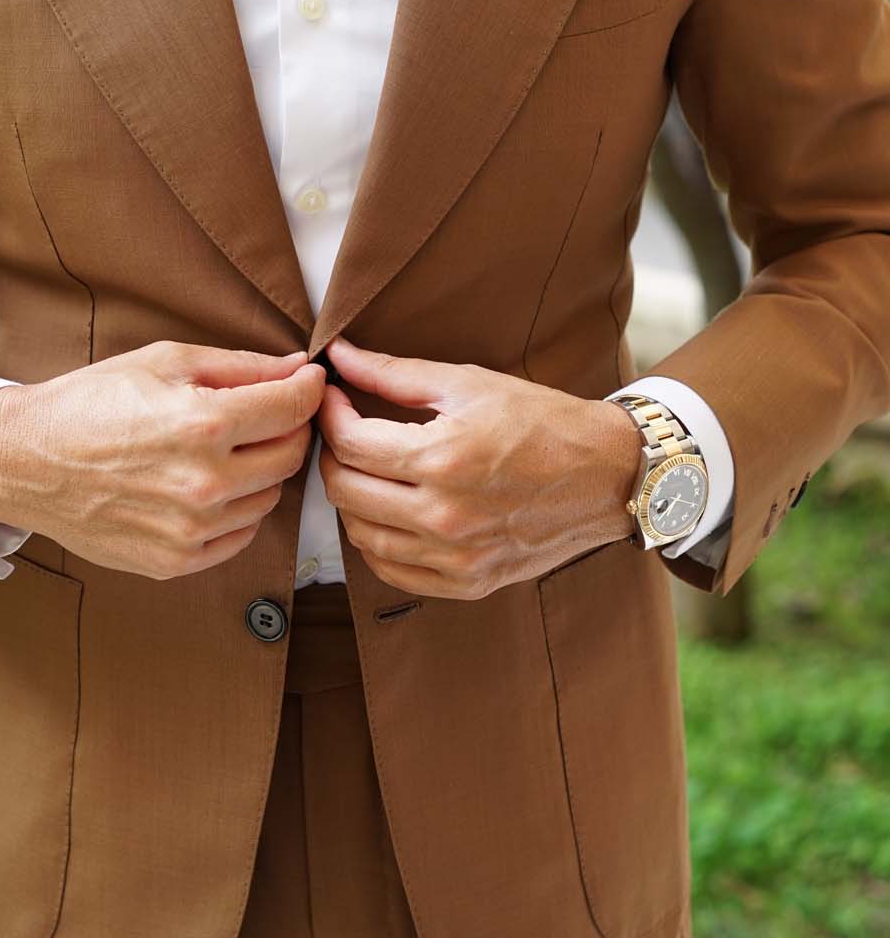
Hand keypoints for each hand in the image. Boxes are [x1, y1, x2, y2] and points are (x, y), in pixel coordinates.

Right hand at [0, 341, 324, 580]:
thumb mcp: (164, 362)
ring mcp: (191, 530)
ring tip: (225, 450)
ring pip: (269, 499)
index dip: (309, 390)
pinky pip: (240, 536)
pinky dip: (236, 509)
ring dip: (261, 472)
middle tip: (269, 414)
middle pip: (290, 456)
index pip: (293, 409)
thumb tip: (299, 368)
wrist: (26, 461)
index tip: (310, 382)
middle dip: (289, 429)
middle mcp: (204, 483)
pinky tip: (206, 486)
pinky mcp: (176, 561)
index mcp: (203, 425)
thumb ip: (240, 366)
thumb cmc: (92, 402)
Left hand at [316, 334, 638, 598]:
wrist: (608, 475)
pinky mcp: (468, 582)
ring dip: (351, 500)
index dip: (329, 416)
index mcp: (443, 459)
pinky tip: (387, 513)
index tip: (334, 399)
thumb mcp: (469, 384)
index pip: (348, 444)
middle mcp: (444, 516)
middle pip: (345, 492)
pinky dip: (376, 543)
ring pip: (361, 536)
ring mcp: (456, 557)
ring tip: (367, 471)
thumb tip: (340, 355)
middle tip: (344, 433)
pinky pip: (393, 571)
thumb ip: (393, 374)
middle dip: (332, 456)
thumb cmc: (542, 422)